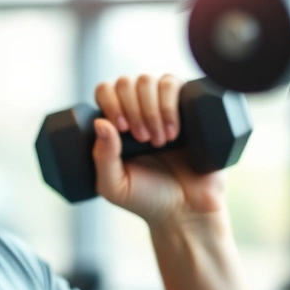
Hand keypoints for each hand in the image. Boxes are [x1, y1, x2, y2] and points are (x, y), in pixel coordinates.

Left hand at [91, 74, 225, 224]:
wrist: (187, 210)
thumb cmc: (148, 199)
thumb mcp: (114, 186)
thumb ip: (102, 158)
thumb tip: (100, 122)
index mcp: (117, 123)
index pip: (106, 91)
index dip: (111, 102)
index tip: (122, 129)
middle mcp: (139, 109)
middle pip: (127, 82)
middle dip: (133, 109)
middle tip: (142, 140)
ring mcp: (165, 106)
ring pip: (150, 79)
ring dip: (152, 109)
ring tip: (160, 141)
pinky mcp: (189, 106)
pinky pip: (176, 83)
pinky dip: (170, 103)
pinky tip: (174, 130)